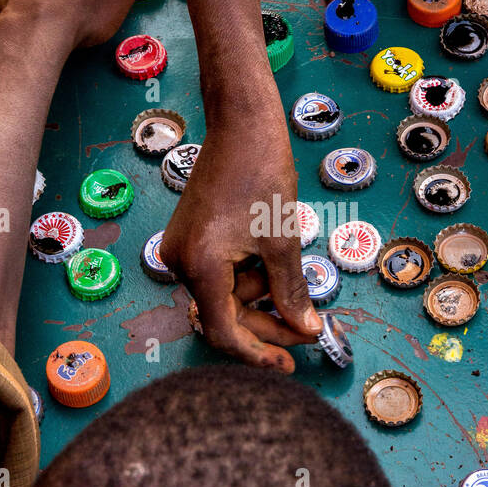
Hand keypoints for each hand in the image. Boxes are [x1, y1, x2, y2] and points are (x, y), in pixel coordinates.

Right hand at [161, 115, 322, 371]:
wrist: (242, 124)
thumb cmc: (262, 172)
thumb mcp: (282, 240)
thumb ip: (291, 291)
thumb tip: (307, 329)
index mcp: (200, 266)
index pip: (224, 332)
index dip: (258, 352)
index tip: (289, 362)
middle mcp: (180, 262)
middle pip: (223, 317)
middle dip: (266, 326)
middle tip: (306, 331)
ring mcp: (182, 250)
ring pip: (224, 296)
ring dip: (259, 301)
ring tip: (292, 286)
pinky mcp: (191, 239)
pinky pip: (219, 275)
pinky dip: (247, 280)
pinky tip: (272, 270)